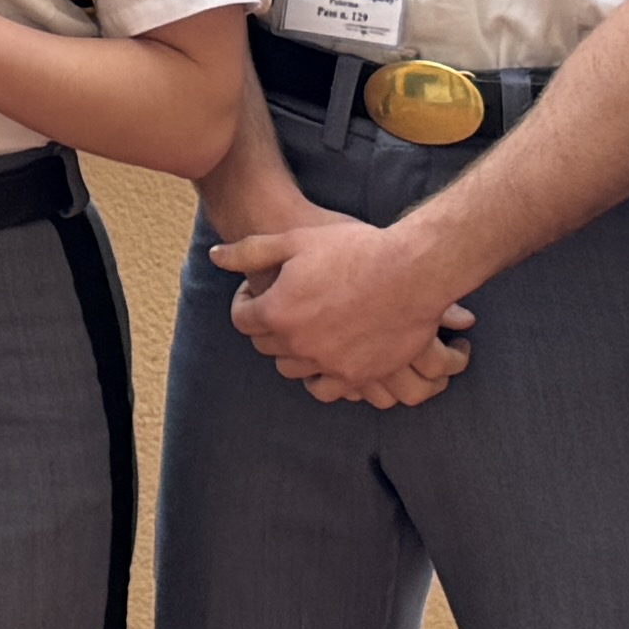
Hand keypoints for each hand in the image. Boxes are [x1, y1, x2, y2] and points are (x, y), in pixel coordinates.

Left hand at [212, 203, 482, 406]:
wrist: (413, 271)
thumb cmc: (354, 249)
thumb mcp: (296, 240)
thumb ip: (250, 252)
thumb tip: (216, 256)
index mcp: (276, 311)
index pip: (242, 319)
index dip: (246, 302)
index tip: (258, 291)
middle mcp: (298, 343)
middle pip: (266, 346)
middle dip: (269, 326)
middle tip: (285, 307)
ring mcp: (328, 364)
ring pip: (293, 369)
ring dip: (293, 352)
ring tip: (307, 331)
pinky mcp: (358, 376)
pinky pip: (326, 389)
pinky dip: (321, 376)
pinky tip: (328, 355)